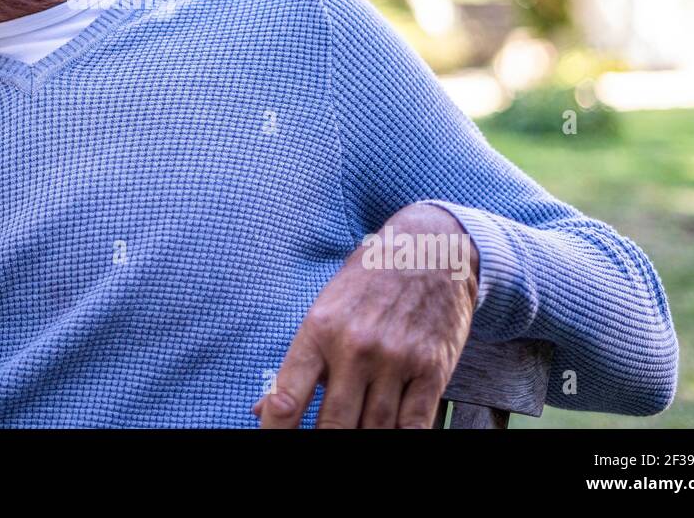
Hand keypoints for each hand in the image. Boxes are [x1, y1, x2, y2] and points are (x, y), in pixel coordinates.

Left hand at [253, 202, 478, 427]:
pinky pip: (414, 424)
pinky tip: (388, 435)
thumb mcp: (325, 308)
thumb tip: (262, 408)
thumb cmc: (369, 280)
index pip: (287, 395)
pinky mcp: (431, 369)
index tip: (272, 440)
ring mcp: (395, 359)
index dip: (275, 430)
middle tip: (316, 445)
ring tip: (354, 438)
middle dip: (321, 442)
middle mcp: (355, 346)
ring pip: (374, 429)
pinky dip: (401, 437)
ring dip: (362, 440)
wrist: (428, 249)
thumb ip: (298, 363)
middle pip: (333, 424)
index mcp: (320, 330)